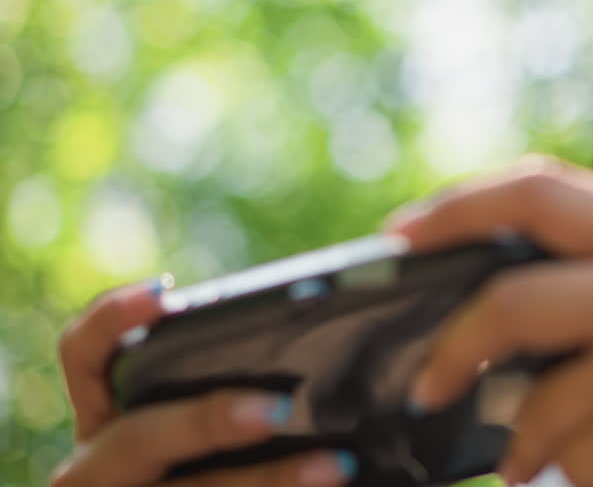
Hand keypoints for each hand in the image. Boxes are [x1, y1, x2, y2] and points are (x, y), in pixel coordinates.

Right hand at [51, 281, 355, 486]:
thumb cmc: (218, 453)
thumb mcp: (207, 412)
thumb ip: (241, 372)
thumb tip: (344, 289)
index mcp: (108, 419)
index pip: (85, 356)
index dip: (112, 320)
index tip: (164, 291)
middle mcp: (102, 467)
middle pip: (135, 439)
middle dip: (205, 422)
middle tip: (277, 407)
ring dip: (269, 479)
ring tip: (334, 466)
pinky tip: (338, 484)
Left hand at [388, 156, 592, 486]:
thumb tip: (466, 284)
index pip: (541, 188)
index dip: (458, 208)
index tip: (400, 238)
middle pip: (512, 296)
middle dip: (452, 347)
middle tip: (425, 383)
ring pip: (533, 398)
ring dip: (522, 439)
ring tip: (537, 452)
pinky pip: (565, 455)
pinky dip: (562, 472)